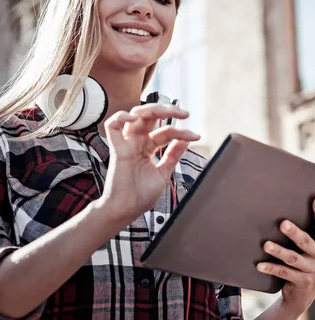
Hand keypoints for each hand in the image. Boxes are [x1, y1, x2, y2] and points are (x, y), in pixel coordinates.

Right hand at [97, 104, 199, 224]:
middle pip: (150, 116)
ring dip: (153, 109)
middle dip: (168, 110)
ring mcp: (127, 145)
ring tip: (170, 111)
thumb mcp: (163, 172)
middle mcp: (137, 143)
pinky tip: (136, 118)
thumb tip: (186, 139)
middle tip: (185, 113)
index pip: (165, 132)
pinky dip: (121, 117)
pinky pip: (112, 126)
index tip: (197, 136)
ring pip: (135, 115)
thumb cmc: (141, 196)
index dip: (182, 132)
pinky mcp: (117, 150)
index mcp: (147, 148)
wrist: (126, 211)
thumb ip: (173, 155)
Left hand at [257, 197, 314, 313]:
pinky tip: (260, 265)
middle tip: (283, 223)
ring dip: (278, 251)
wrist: (304, 294)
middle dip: (294, 233)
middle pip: (307, 243)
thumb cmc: (306, 261)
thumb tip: (290, 211)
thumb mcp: (314, 249)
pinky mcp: (304, 283)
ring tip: (266, 244)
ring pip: (293, 258)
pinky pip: (284, 272)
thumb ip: (312, 234)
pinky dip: (271, 268)